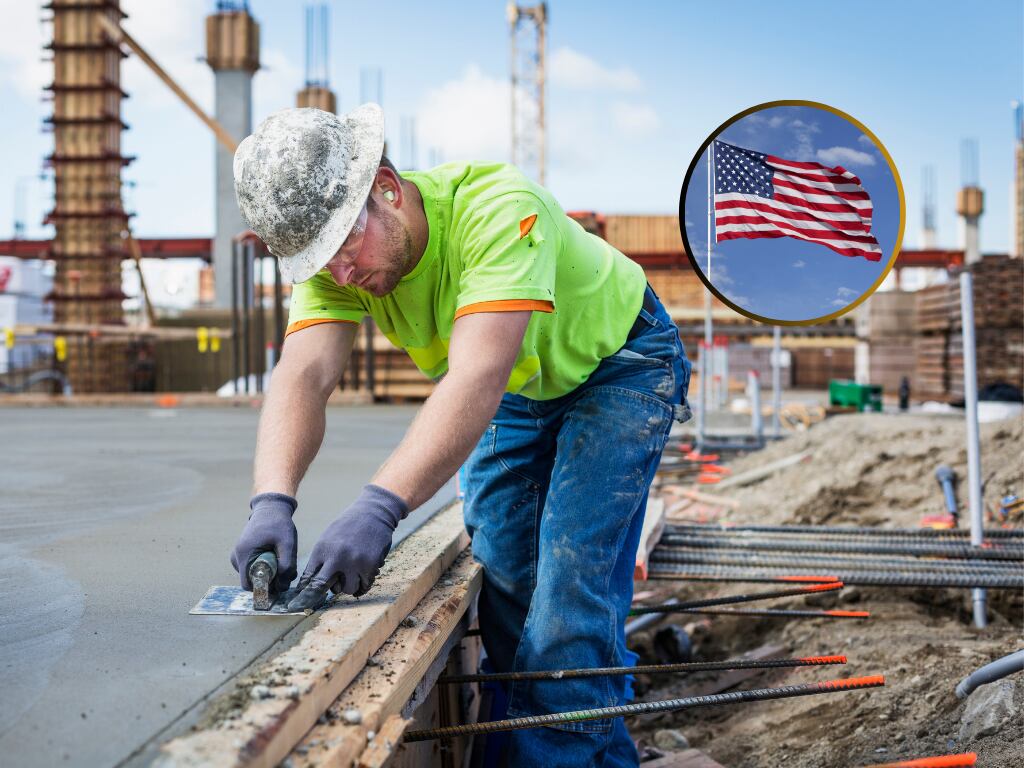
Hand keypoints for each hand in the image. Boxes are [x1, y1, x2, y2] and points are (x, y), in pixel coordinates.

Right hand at [230, 492, 297, 592]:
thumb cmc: (278, 523)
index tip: (278, 584)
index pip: (248, 585)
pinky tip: (276, 557)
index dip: (263, 588)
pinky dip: (264, 566)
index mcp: (244, 554)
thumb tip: (282, 586)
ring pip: (253, 574)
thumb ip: (286, 564)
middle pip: (251, 581)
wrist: (271, 507)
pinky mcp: (243, 553)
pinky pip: (253, 567)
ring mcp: (238, 554)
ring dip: (268, 573)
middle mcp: (237, 556)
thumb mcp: (287, 543)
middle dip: (269, 580)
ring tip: (282, 560)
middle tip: (285, 571)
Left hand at [287, 484, 407, 610]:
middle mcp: (336, 557)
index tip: (296, 605)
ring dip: (347, 587)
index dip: (302, 593)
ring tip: (349, 577)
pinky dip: (362, 585)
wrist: (373, 512)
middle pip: (322, 587)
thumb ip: (321, 559)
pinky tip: (361, 579)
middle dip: (317, 595)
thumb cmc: (349, 525)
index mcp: (322, 549)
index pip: (308, 578)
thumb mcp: (328, 538)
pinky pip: (364, 586)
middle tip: (314, 601)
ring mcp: (353, 562)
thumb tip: (311, 582)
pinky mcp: (370, 565)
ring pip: (345, 590)